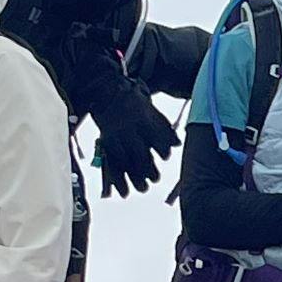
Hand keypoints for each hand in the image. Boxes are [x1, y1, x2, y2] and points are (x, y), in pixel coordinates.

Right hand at [89, 77, 178, 197]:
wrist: (104, 90)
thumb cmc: (133, 100)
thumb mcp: (150, 107)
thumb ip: (162, 125)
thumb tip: (176, 144)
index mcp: (141, 117)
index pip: (153, 136)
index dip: (160, 148)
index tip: (164, 157)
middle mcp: (127, 127)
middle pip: (138, 152)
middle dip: (147, 168)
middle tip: (155, 179)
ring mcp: (114, 136)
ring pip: (124, 161)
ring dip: (133, 177)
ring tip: (143, 188)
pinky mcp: (104, 142)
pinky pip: (110, 163)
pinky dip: (117, 179)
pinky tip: (123, 191)